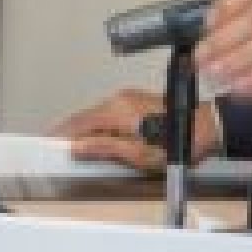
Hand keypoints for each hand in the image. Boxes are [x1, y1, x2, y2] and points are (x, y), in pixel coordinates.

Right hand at [50, 88, 220, 172]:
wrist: (205, 127)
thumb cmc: (176, 143)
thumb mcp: (136, 154)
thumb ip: (104, 148)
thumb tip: (77, 146)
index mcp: (116, 110)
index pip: (77, 123)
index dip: (60, 134)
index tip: (45, 145)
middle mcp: (120, 98)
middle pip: (85, 117)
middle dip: (72, 133)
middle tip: (58, 150)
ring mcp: (129, 97)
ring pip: (97, 114)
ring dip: (86, 129)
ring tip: (77, 148)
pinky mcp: (136, 99)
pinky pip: (109, 112)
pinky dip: (100, 124)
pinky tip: (98, 137)